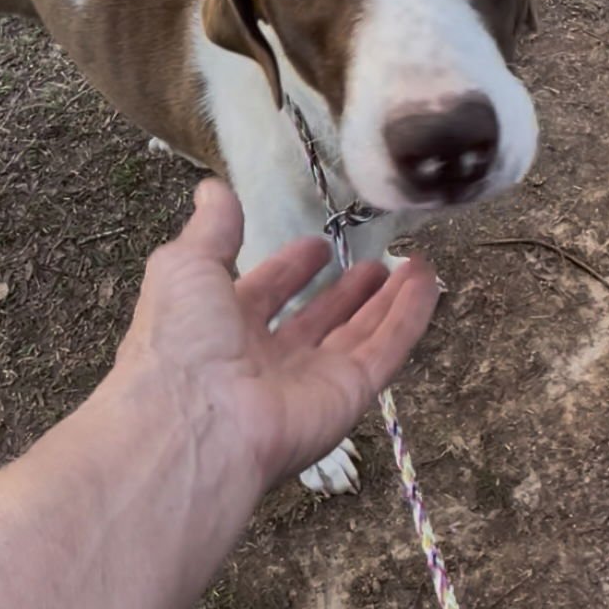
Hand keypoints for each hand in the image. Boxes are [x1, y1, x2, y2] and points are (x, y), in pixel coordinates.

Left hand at [114, 180, 438, 492]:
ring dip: (387, 300)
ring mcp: (311, 380)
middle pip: (316, 320)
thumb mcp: (185, 266)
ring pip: (358, 334)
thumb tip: (212, 188)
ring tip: (413, 265)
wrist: (197, 420)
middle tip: (374, 264)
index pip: (264, 293)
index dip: (290, 269)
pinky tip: (427, 281)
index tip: (317, 246)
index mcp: (222, 329)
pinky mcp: (348, 394)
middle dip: (344, 292)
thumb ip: (209, 228)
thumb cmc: (181, 340)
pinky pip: (385, 351)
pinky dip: (409, 317)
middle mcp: (267, 359)